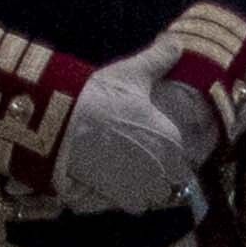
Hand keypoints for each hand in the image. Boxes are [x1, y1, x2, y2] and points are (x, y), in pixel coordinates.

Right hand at [56, 65, 212, 216]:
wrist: (61, 121)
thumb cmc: (99, 95)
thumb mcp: (130, 73)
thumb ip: (158, 60)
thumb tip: (177, 42)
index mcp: (172, 138)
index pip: (184, 155)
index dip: (170, 151)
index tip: (155, 144)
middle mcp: (164, 166)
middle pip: (172, 178)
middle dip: (162, 172)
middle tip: (141, 159)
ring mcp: (142, 184)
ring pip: (156, 194)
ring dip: (148, 188)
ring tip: (129, 174)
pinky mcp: (119, 197)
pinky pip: (134, 205)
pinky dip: (128, 198)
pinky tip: (115, 184)